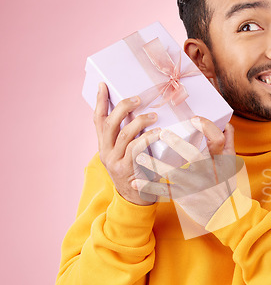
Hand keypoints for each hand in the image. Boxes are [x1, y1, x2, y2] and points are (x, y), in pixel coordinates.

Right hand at [94, 82, 160, 205]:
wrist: (135, 200)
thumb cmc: (135, 171)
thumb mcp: (125, 153)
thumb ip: (127, 137)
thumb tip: (139, 114)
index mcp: (103, 145)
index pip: (98, 120)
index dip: (100, 101)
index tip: (103, 85)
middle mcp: (106, 152)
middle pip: (109, 124)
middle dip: (123, 108)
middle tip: (138, 99)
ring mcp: (115, 161)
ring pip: (124, 135)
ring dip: (139, 121)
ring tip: (153, 115)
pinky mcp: (127, 169)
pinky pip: (136, 148)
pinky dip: (147, 138)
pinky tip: (158, 132)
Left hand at [132, 117, 237, 224]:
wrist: (224, 214)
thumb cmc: (226, 186)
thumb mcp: (231, 165)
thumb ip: (228, 144)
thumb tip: (226, 124)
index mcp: (219, 161)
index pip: (217, 140)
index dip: (207, 127)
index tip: (194, 118)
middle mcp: (207, 172)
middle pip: (194, 155)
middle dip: (177, 144)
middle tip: (162, 133)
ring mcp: (195, 185)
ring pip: (173, 173)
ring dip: (155, 165)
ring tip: (139, 157)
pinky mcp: (185, 197)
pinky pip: (164, 192)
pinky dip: (149, 188)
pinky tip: (136, 183)